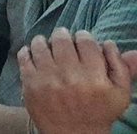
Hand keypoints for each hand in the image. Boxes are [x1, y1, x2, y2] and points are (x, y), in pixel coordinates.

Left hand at [18, 28, 136, 133]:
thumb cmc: (99, 111)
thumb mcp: (119, 93)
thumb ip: (121, 67)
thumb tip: (111, 43)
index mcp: (94, 77)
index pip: (85, 41)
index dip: (83, 36)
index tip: (80, 40)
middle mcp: (70, 76)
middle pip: (61, 39)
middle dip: (63, 36)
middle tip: (63, 41)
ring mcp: (47, 79)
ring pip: (41, 44)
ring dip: (44, 41)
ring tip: (48, 46)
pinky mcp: (30, 84)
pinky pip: (24, 56)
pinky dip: (28, 51)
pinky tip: (34, 54)